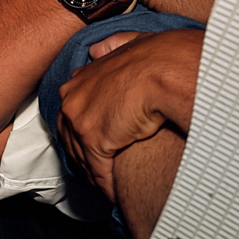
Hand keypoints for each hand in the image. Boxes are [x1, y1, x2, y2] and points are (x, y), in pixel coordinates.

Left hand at [58, 29, 200, 200]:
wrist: (167, 69)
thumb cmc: (159, 56)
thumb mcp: (131, 44)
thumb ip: (113, 47)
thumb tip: (96, 50)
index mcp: (81, 78)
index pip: (74, 112)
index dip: (83, 130)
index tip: (94, 143)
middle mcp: (73, 98)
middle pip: (72, 137)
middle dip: (84, 156)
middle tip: (97, 172)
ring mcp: (80, 119)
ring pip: (83, 157)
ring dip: (96, 174)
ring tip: (107, 187)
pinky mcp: (94, 139)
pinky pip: (98, 170)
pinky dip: (107, 184)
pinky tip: (115, 194)